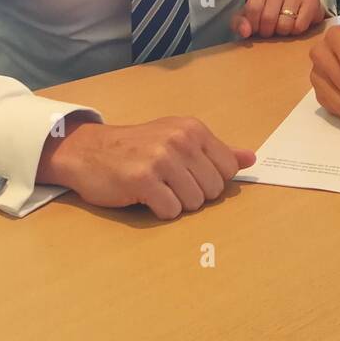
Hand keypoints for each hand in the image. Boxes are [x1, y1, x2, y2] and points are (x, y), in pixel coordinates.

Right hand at [38, 115, 255, 218]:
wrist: (89, 150)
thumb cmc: (137, 147)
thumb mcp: (179, 139)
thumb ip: (217, 150)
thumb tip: (251, 158)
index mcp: (193, 129)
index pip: (228, 170)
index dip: (211, 180)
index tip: (189, 175)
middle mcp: (180, 140)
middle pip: (212, 190)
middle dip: (193, 194)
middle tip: (169, 182)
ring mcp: (161, 159)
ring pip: (193, 203)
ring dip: (175, 203)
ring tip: (157, 187)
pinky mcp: (142, 180)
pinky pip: (170, 211)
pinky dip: (159, 210)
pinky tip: (144, 196)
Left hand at [232, 0, 324, 38]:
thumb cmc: (270, 4)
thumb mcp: (252, 11)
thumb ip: (241, 21)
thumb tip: (245, 32)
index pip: (253, 8)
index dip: (253, 25)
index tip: (257, 29)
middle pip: (268, 17)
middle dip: (267, 31)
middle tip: (270, 30)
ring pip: (285, 24)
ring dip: (282, 32)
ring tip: (282, 26)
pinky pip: (300, 26)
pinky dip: (296, 31)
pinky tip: (295, 24)